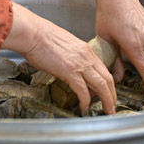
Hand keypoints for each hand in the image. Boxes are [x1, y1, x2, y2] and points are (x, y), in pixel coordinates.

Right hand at [0, 3, 115, 113]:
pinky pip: (83, 91)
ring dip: (106, 100)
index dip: (108, 83)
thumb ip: (71, 56)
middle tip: (111, 105)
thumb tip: (69, 66)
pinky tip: (83, 106)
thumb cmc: (41, 36)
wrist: (32, 33)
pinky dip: (86, 101)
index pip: (103, 68)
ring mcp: (79, 64)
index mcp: (84, 49)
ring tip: (106, 110)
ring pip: (101, 85)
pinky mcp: (70, 72)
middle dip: (112, 94)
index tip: (107, 92)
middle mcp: (86, 56)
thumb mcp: (63, 44)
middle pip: (107, 78)